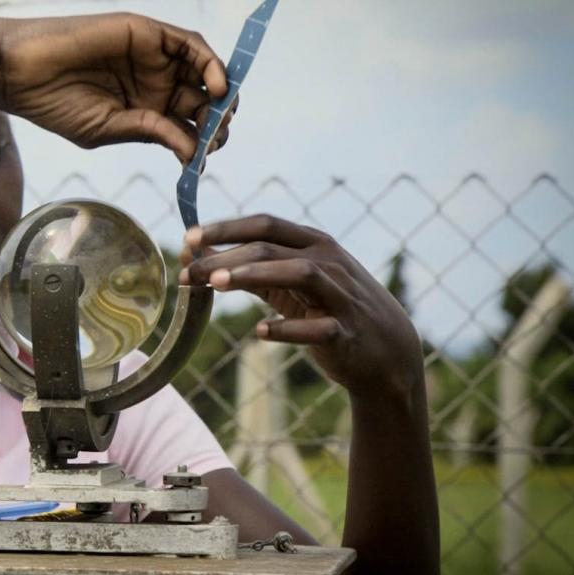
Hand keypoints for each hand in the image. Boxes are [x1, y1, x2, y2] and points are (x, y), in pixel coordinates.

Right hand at [0, 13, 231, 162]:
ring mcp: (154, 58)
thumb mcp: (108, 129)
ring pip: (203, 72)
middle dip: (216, 120)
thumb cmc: (55, 105)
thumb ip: (150, 133)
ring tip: (221, 113)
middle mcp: (154, 84)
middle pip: (202, 101)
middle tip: (217, 136)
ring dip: (221, 93)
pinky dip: (211, 63)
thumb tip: (193, 154)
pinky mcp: (149, 33)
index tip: (206, 157)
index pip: (187, 125)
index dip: (203, 141)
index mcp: (145, 111)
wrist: (22, 72)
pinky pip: (191, 45)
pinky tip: (217, 86)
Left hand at [179, 214, 423, 400]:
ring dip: (254, 276)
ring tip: (217, 284)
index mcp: (313, 244)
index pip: (265, 224)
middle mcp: (328, 262)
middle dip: (227, 257)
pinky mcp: (345, 332)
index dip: (226, 228)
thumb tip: (198, 257)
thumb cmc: (328, 308)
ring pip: (299, 274)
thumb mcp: (290, 282)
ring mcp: (340, 295)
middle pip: (271, 248)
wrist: (385, 350)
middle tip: (190, 271)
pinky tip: (260, 331)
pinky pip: (317, 328)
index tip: (188, 238)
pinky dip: (288, 328)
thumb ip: (250, 268)